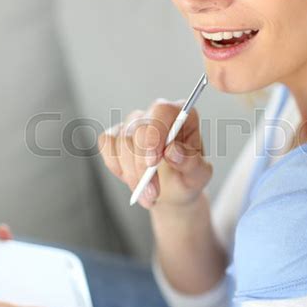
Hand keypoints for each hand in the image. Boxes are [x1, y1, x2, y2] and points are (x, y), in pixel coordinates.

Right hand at [98, 99, 212, 209]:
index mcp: (181, 115)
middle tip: (152, 192)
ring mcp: (134, 123)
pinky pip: (107, 146)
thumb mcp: (199, 176)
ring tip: (149, 194)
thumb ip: (191, 163)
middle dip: (141, 165)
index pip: (162, 111)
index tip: (153, 162)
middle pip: (138, 128)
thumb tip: (173, 151)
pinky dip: (117, 167)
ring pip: (122, 141)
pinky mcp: (116, 135)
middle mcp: (156, 114)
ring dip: (132, 174)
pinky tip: (132, 179)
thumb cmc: (187, 178)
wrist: (172, 191)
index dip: (154, 134)